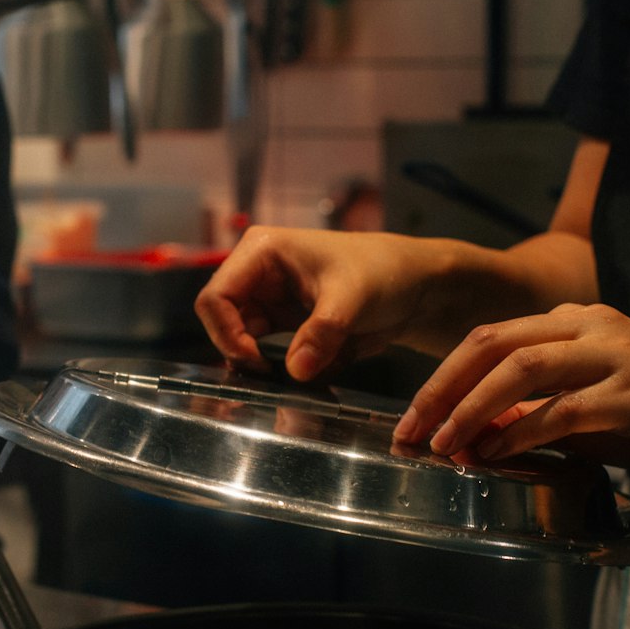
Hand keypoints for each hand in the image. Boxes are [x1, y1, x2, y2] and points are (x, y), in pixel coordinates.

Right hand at [194, 227, 434, 380]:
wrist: (414, 286)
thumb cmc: (383, 273)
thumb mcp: (352, 300)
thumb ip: (322, 334)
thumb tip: (295, 370)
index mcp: (262, 252)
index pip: (215, 297)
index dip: (225, 332)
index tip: (254, 361)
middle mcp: (258, 274)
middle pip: (222, 322)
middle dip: (242, 351)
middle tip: (269, 376)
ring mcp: (271, 300)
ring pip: (243, 341)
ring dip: (262, 364)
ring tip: (291, 376)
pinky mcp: (286, 323)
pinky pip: (268, 354)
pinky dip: (284, 368)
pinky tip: (310, 370)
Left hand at [394, 303, 629, 482]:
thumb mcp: (596, 405)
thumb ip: (543, 409)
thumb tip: (480, 429)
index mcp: (579, 322)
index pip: (490, 338)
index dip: (442, 378)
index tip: (412, 418)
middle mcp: (593, 327)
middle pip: (493, 344)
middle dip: (441, 389)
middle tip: (409, 431)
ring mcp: (616, 356)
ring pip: (521, 371)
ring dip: (472, 410)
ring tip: (444, 445)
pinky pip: (562, 409)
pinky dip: (520, 430)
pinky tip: (494, 452)